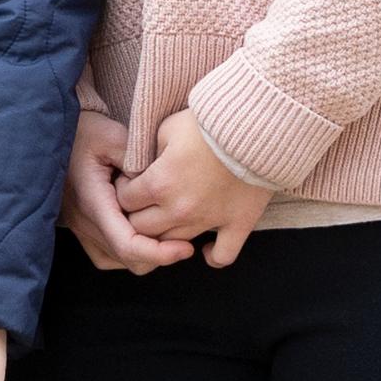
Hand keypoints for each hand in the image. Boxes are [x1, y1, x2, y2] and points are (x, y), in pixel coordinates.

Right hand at [63, 106, 172, 272]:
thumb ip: (137, 161)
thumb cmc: (83, 131)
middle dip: (159, 255)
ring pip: (119, 261)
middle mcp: (85, 222)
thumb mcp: (112, 136)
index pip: (127, 244)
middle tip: (183, 236)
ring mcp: (81, 228)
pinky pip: (107, 256)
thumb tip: (158, 188)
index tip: (185, 248)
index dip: (159, 254)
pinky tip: (140, 237)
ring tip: (164, 234)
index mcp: (93, 202)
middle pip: (128, 259)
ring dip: (144, 254)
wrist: (53, 132)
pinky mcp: (81, 228)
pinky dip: (127, 255)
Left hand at [115, 107, 272, 269]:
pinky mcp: (238, 224)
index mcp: (159, 183)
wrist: (256, 127)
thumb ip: (150, 151)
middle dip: (137, 216)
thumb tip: (144, 166)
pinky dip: (213, 256)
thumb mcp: (167, 127)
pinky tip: (206, 249)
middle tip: (144, 204)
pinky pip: (223, 256)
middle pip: (143, 228)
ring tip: (169, 221)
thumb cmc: (209, 123)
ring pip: (174, 244)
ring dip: (167, 236)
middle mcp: (180, 209)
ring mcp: (209, 220)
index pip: (126, 200)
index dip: (124, 190)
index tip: (130, 183)